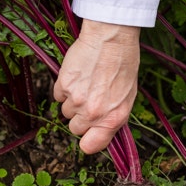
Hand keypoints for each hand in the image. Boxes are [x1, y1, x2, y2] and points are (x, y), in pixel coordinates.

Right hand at [53, 20, 139, 153]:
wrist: (111, 38)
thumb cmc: (124, 65)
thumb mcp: (127, 97)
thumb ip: (113, 117)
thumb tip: (101, 130)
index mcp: (112, 119)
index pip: (90, 146)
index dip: (88, 141)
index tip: (88, 134)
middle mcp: (93, 113)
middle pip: (75, 128)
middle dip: (80, 117)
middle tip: (90, 99)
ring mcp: (76, 100)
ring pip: (65, 111)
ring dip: (72, 101)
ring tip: (86, 83)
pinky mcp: (63, 85)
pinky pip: (57, 95)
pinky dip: (64, 88)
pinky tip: (78, 76)